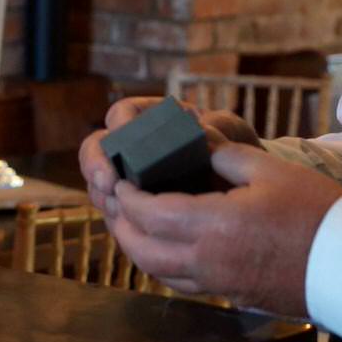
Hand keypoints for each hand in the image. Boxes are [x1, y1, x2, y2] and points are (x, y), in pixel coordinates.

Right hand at [78, 95, 264, 208]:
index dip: (119, 123)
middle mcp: (134, 150)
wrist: (247, 201)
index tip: (122, 133)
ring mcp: (130, 182)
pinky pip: (114, 215)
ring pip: (99, 184)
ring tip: (115, 207)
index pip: (123, 114)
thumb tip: (203, 127)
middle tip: (107, 182)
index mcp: (154, 123)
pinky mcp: (133, 213)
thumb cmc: (238, 159)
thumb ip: (222, 127)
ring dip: (101, 194)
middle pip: (97, 148)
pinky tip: (126, 226)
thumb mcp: (234, 136)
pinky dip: (115, 220)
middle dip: (94, 163)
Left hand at [84, 141, 341, 316]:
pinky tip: (169, 245)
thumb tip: (194, 138)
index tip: (121, 177)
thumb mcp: (268, 168)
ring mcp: (219, 283)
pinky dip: (163, 264)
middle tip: (118, 200)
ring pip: (158, 271)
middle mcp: (208, 260)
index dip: (127, 195)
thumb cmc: (316, 211)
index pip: (148, 213)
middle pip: (141, 249)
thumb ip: (222, 153)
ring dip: (138, 246)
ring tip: (136, 222)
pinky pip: (181, 284)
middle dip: (121, 223)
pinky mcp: (232, 294)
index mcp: (213, 225)